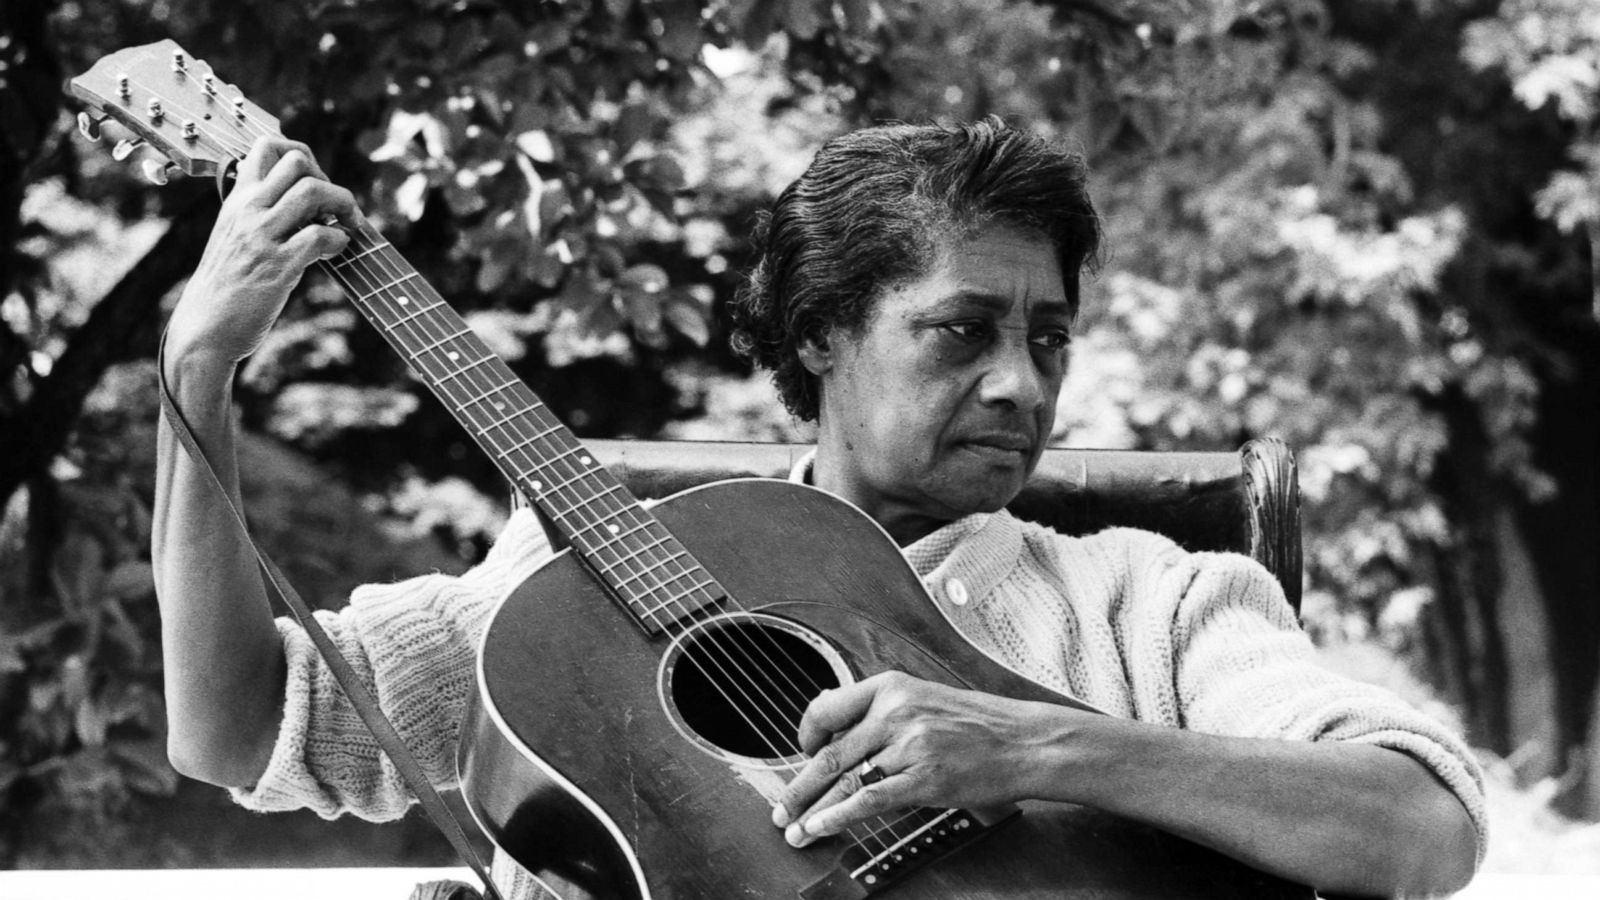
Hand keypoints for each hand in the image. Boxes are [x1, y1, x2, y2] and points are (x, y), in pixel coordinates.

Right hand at [165, 136, 357, 364]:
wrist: (205, 328)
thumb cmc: (226, 285)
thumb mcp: (234, 235)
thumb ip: (260, 212)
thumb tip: (305, 201)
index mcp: (237, 199)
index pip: (266, 146)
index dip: (302, 154)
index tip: (314, 181)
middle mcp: (248, 211)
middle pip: (297, 162)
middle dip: (329, 179)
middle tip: (335, 208)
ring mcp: (262, 237)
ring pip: (312, 192)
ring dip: (343, 204)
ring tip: (347, 225)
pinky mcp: (277, 266)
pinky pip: (320, 235)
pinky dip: (339, 239)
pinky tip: (336, 250)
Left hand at [772, 671, 1073, 846]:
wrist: (1025, 740)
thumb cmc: (979, 723)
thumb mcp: (925, 697)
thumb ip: (881, 708)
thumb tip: (834, 720)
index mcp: (891, 686)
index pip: (826, 707)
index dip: (805, 735)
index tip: (801, 753)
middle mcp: (895, 712)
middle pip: (829, 753)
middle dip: (797, 787)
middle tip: (780, 808)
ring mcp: (908, 746)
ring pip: (844, 780)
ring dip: (811, 809)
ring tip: (794, 830)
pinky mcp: (924, 778)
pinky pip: (869, 800)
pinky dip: (838, 817)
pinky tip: (821, 828)